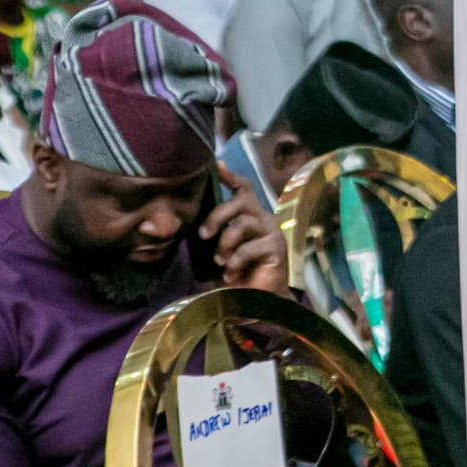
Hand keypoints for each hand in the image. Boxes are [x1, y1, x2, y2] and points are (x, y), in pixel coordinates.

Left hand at [202, 170, 288, 293]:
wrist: (259, 301)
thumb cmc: (238, 274)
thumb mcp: (221, 250)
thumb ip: (214, 235)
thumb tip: (190, 225)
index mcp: (250, 216)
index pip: (243, 189)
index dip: (230, 176)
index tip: (217, 165)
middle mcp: (263, 219)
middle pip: (241, 201)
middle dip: (218, 215)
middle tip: (203, 235)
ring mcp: (271, 232)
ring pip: (242, 224)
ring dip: (224, 244)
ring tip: (219, 261)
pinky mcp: (275, 248)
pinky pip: (249, 248)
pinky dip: (235, 262)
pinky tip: (231, 274)